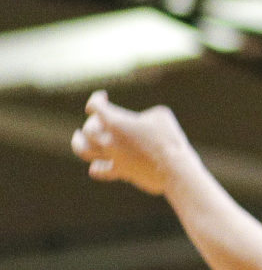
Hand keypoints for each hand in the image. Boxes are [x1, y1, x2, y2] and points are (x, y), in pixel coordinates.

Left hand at [71, 90, 190, 195]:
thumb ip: (144, 115)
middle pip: (88, 129)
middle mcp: (108, 140)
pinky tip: (98, 163)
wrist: (174, 169)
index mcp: (116, 122)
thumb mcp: (160, 115)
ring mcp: (112, 158)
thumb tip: (140, 122)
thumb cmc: (169, 139)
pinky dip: (95, 165)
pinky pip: (98, 170)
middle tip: (101, 118)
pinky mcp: (119, 172)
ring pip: (83, 150)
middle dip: (93, 120)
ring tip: (79, 137)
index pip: (95, 106)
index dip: (96, 99)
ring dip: (79, 142)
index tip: (102, 96)